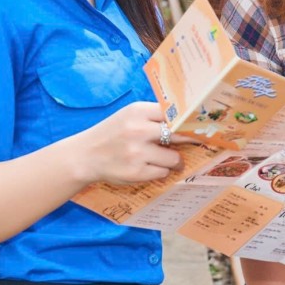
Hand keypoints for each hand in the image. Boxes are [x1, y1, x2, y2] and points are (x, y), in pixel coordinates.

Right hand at [70, 102, 189, 185]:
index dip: (187, 120)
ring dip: (174, 160)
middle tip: (196, 141)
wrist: (86, 156)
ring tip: (168, 159)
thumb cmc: (113, 133)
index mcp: (137, 112)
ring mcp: (137, 153)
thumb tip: (187, 120)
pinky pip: (163, 172)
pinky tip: (150, 167)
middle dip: (190, 139)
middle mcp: (138, 130)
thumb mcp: (129, 115)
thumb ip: (154, 115)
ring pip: (174, 158)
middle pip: (179, 134)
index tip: (198, 125)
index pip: (174, 113)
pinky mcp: (136, 173)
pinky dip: (161, 171)